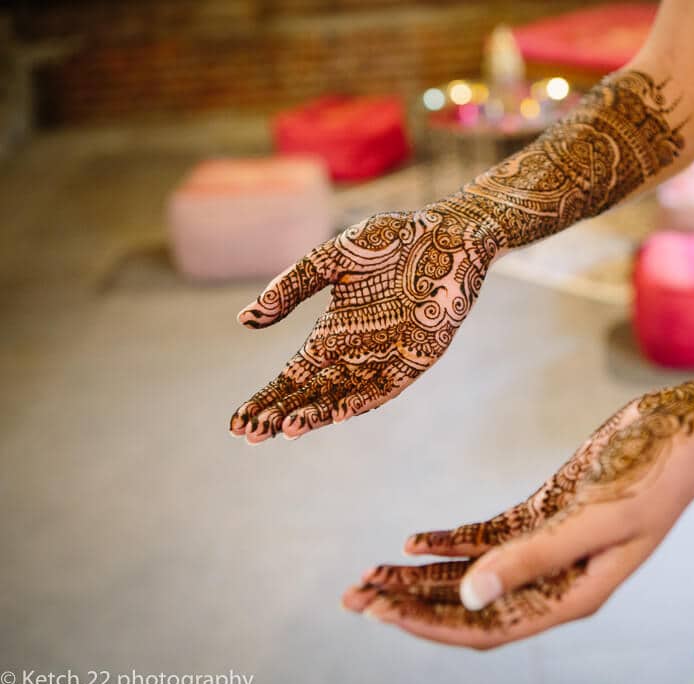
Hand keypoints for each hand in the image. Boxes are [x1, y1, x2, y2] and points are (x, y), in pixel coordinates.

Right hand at [229, 207, 497, 442]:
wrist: (449, 231)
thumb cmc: (392, 240)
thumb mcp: (332, 261)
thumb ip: (292, 287)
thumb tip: (245, 320)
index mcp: (334, 331)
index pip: (293, 375)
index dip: (267, 398)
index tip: (236, 422)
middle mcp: (358, 350)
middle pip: (313, 393)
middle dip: (282, 413)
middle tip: (250, 434)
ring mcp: (387, 356)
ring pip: (344, 396)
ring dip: (316, 414)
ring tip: (285, 428)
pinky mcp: (417, 357)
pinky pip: (386, 387)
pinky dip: (360, 400)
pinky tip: (336, 412)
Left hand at [342, 398, 693, 648]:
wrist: (680, 432)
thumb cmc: (651, 476)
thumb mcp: (594, 520)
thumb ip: (533, 558)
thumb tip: (470, 596)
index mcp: (570, 595)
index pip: (485, 627)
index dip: (428, 625)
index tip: (379, 612)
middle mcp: (555, 581)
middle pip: (469, 606)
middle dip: (409, 604)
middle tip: (351, 596)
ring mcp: (549, 549)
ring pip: (472, 575)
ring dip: (421, 576)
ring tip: (369, 574)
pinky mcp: (545, 516)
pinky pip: (488, 540)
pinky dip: (451, 542)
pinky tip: (415, 540)